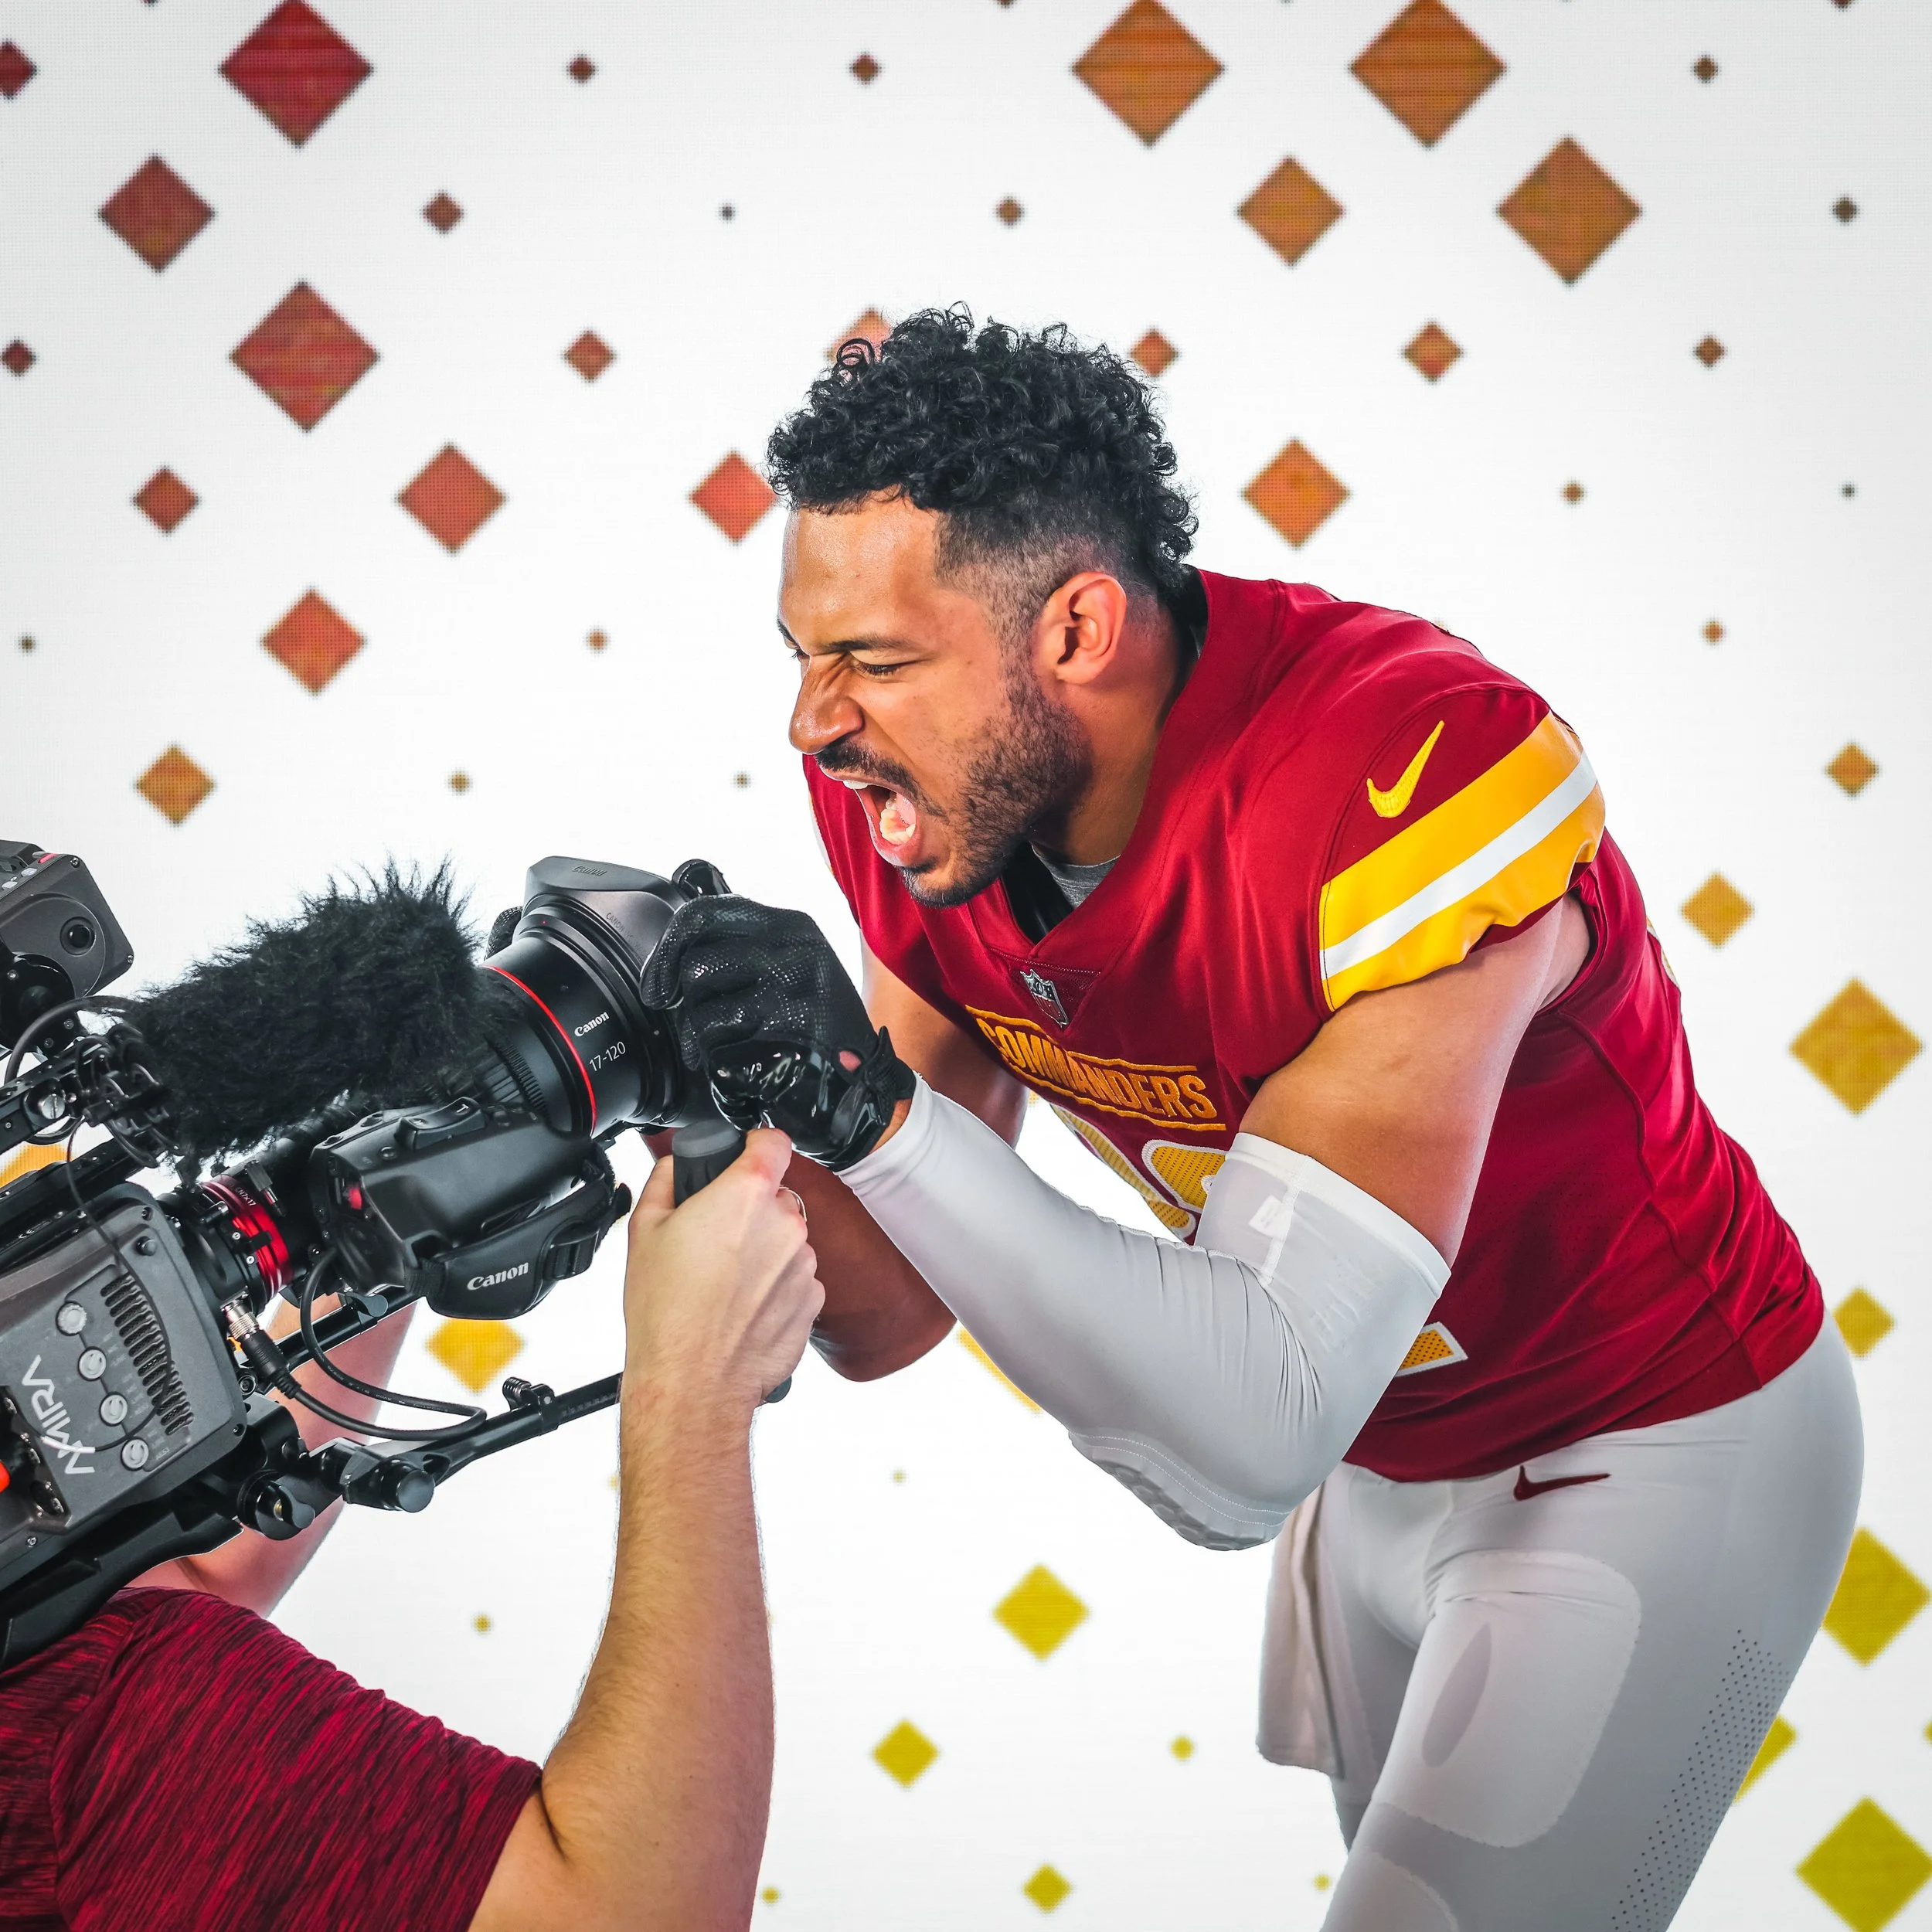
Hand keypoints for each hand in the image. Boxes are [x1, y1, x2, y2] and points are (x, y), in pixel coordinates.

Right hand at [622, 1128, 822, 1415]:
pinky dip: (774, 1286)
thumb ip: (667, 1179)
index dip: (756, 1144)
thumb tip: (678, 1164)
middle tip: (713, 1240)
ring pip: (786, 1239)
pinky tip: (741, 1307)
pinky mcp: (814, 1300)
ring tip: (722, 1283)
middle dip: (748, 1211)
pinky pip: (795, 1278)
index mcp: (746, 1195)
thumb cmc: (666, 1313)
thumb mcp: (644, 1228)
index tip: (745, 1154)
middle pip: (774, 1196)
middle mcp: (785, 1223)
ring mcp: (804, 1263)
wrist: (692, 1380)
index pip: (773, 1141)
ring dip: (763, 1251)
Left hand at [638, 895, 913, 1167]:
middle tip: (703, 1025)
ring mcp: (795, 995)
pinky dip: (721, 1064)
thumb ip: (739, 945)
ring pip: (703, 1012)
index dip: (666, 949)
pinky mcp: (788, 1041)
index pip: (704, 914)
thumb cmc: (815, 1025)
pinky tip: (744, 1065)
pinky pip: (720, 1049)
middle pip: (695, 966)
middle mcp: (796, 951)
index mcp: (790, 926)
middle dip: (688, 1005)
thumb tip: (671, 940)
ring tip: (730, 1047)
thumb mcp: (789, 964)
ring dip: (703, 1039)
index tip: (658, 982)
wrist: (861, 1082)